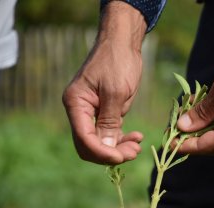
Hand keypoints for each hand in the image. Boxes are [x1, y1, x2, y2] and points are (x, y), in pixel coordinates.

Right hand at [62, 2, 146, 164]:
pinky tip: (137, 137)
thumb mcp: (115, 92)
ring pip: (101, 141)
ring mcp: (92, 112)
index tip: (121, 157)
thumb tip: (106, 148)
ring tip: (138, 146)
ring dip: (119, 148)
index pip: (83, 138)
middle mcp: (80, 110)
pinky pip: (110, 133)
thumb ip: (109, 121)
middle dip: (110, 153)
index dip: (101, 152)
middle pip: (90, 144)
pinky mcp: (104, 112)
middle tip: (134, 152)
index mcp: (76, 103)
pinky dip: (122, 138)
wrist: (123, 44)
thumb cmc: (118, 62)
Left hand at [177, 3, 213, 153]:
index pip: (205, 146)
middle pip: (212, 146)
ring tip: (185, 119)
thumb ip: (201, 112)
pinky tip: (204, 113)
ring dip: (202, 131)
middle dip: (191, 139)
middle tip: (173, 130)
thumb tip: (183, 127)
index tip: (166, 142)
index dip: (184, 145)